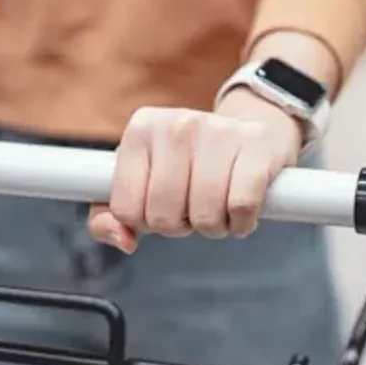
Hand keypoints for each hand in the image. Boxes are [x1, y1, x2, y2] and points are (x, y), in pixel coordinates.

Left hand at [87, 90, 302, 252]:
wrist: (248, 133)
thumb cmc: (188, 165)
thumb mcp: (142, 180)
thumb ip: (110, 217)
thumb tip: (124, 240)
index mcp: (140, 130)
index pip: (126, 208)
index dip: (145, 222)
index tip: (159, 209)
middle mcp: (176, 124)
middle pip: (164, 215)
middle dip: (180, 226)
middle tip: (191, 208)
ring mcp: (217, 130)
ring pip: (204, 215)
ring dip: (213, 227)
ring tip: (217, 207)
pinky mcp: (255, 144)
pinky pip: (241, 207)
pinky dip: (242, 223)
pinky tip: (240, 211)